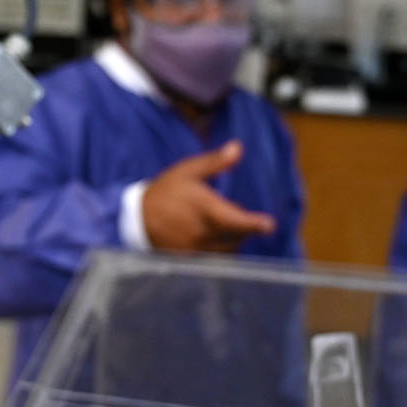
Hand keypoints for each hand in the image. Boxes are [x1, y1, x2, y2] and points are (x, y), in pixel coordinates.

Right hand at [142, 140, 276, 251]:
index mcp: (204, 208)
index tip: (269, 225)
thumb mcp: (188, 171)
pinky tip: (213, 236)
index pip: (234, 219)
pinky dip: (223, 249)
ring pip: (229, 248)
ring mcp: (197, 248)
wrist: (137, 217)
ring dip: (234, 238)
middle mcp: (202, 232)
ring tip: (218, 223)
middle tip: (229, 212)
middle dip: (243, 225)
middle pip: (237, 235)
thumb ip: (215, 162)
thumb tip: (238, 147)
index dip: (253, 224)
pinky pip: (217, 258)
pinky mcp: (192, 259)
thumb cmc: (166, 190)